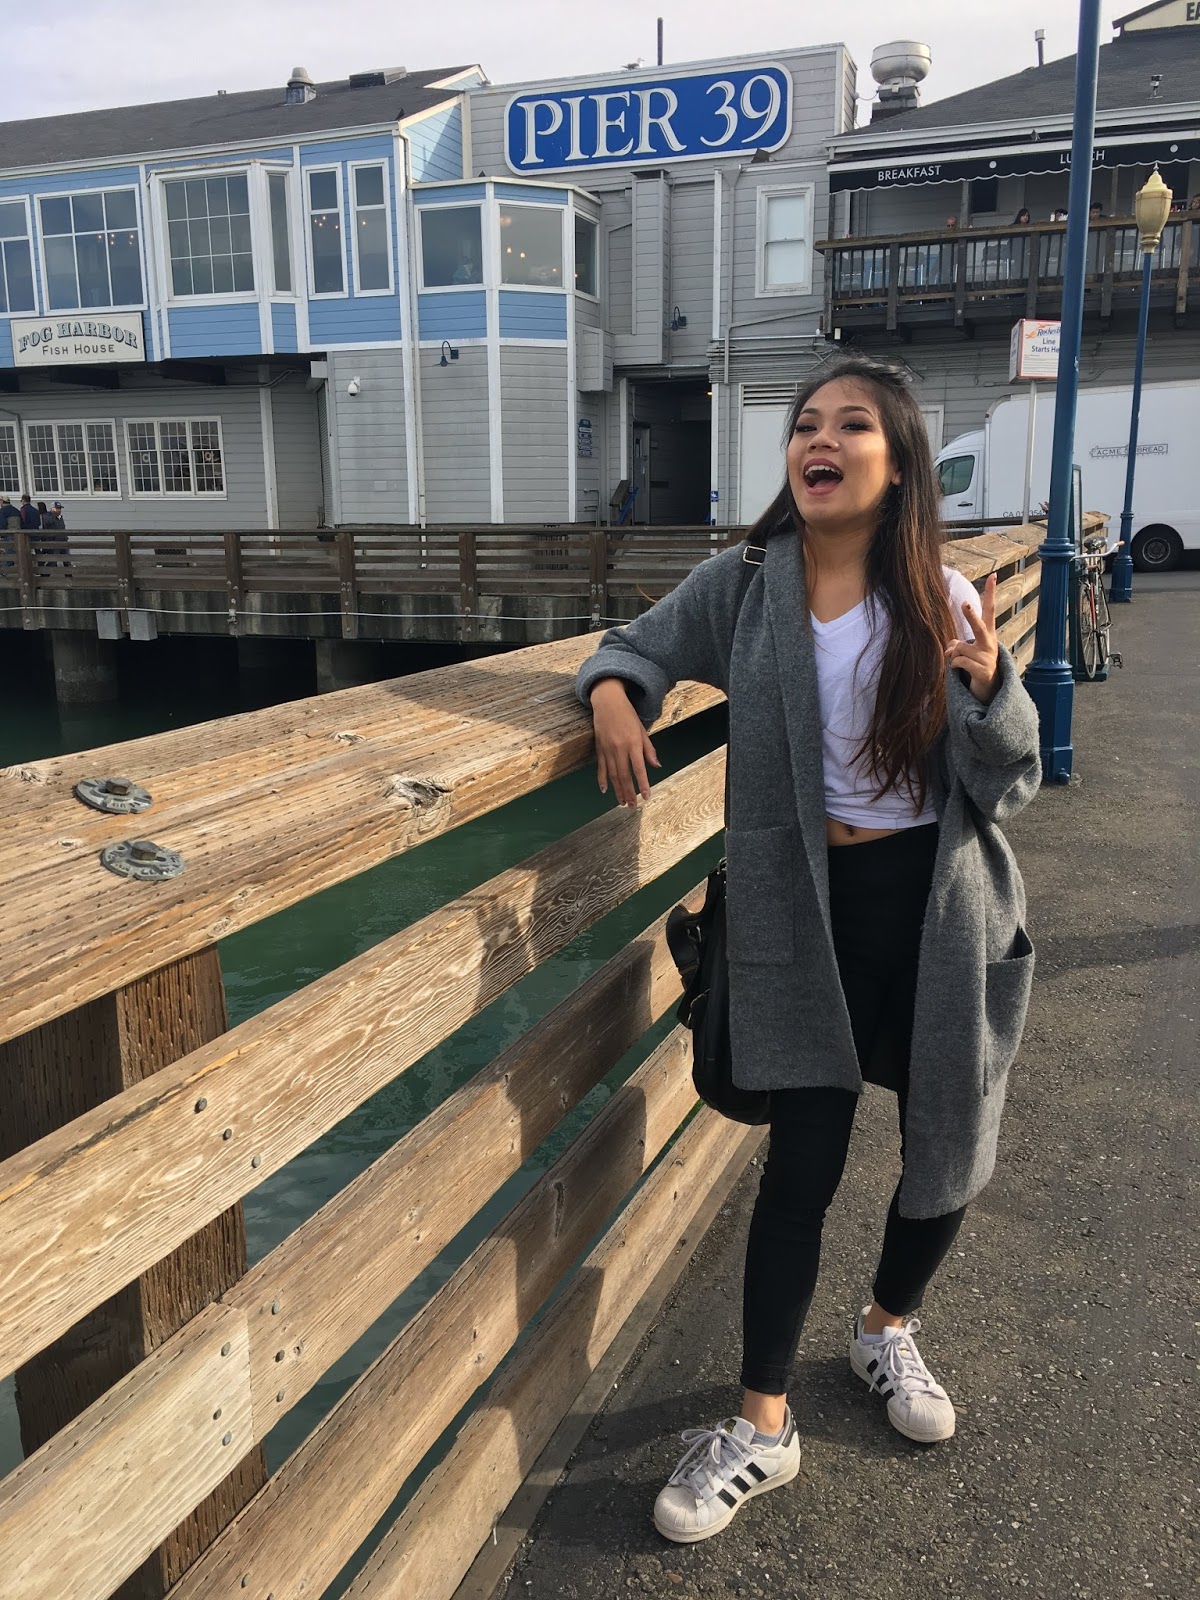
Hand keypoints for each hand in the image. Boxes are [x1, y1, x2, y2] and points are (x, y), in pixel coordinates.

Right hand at [589, 679, 659, 805]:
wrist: (608, 702)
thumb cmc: (628, 715)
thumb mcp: (642, 730)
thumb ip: (649, 749)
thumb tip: (656, 766)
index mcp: (633, 743)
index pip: (639, 768)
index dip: (643, 784)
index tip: (646, 796)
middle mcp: (619, 748)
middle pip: (624, 775)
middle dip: (629, 792)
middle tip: (632, 805)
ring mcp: (607, 749)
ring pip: (612, 774)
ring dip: (617, 790)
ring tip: (622, 802)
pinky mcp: (599, 748)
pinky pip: (601, 767)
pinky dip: (602, 779)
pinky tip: (604, 790)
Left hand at [946, 571, 1001, 703]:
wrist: (989, 690)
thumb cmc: (976, 665)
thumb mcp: (967, 651)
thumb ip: (956, 643)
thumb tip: (948, 648)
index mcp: (988, 634)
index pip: (990, 610)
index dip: (991, 593)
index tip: (994, 576)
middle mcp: (990, 643)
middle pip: (979, 626)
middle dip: (970, 616)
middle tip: (964, 604)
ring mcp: (988, 657)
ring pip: (959, 648)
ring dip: (953, 655)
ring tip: (960, 663)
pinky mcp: (983, 671)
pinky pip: (958, 662)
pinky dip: (953, 666)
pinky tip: (960, 671)